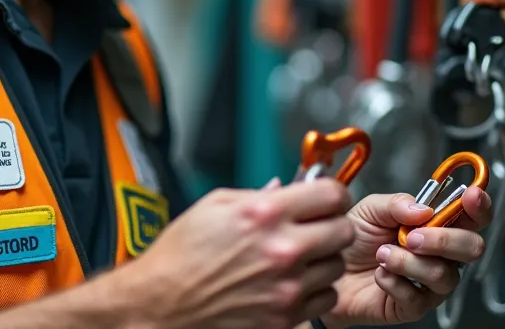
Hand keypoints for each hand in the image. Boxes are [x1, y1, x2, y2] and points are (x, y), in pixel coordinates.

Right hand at [127, 178, 355, 328]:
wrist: (161, 305)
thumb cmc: (180, 256)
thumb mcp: (214, 205)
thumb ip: (259, 193)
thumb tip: (288, 188)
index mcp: (264, 213)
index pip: (331, 194)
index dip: (333, 193)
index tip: (328, 198)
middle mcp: (282, 250)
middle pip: (344, 230)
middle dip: (333, 224)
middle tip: (318, 227)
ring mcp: (286, 287)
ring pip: (337, 266)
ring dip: (323, 260)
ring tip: (298, 258)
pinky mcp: (285, 317)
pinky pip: (326, 298)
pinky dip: (315, 291)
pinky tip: (292, 283)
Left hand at [321, 186, 493, 326]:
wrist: (329, 268)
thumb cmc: (354, 238)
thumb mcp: (370, 209)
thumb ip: (397, 204)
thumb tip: (424, 209)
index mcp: (436, 225)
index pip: (472, 216)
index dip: (479, 206)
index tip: (472, 196)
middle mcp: (441, 254)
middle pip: (472, 248)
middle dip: (444, 240)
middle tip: (411, 237)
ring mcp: (430, 282)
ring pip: (444, 275)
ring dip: (409, 262)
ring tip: (382, 254)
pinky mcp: (414, 306)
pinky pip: (418, 298)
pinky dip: (394, 282)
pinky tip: (380, 274)